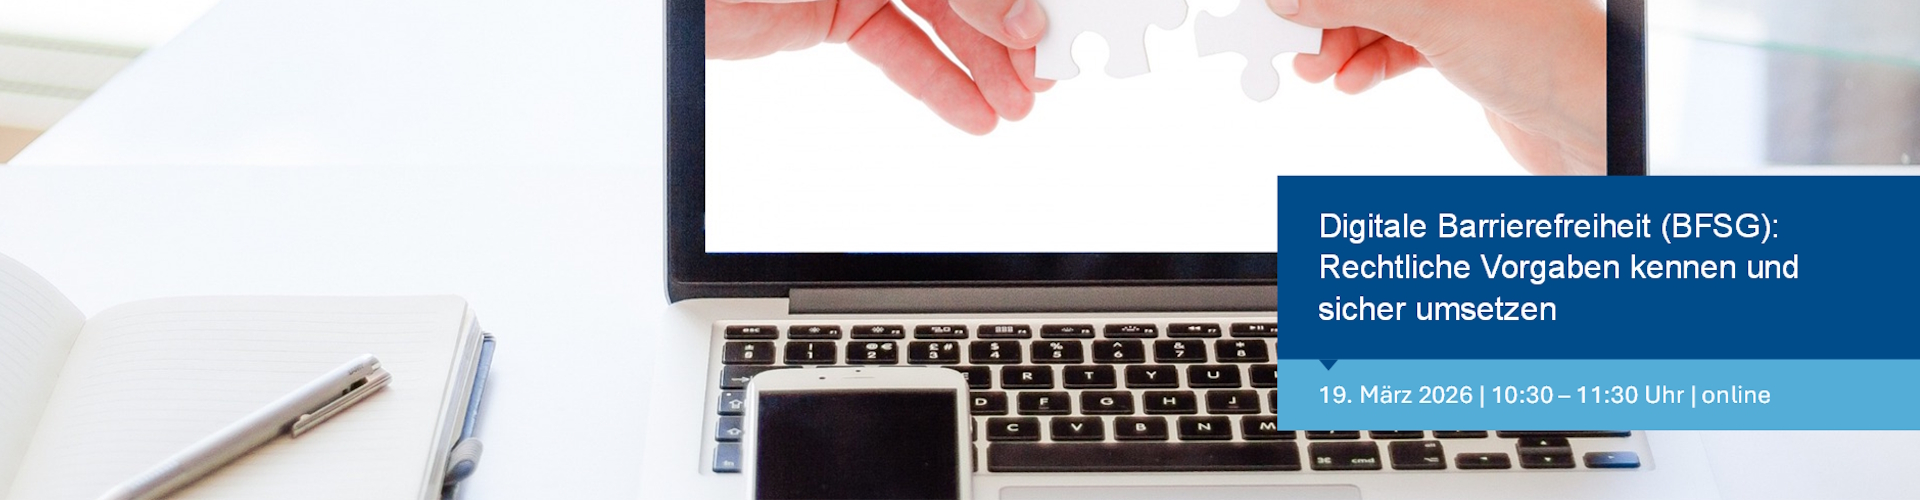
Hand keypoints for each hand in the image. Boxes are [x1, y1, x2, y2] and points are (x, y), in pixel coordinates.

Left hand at [707, 0, 1055, 134]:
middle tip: (1042, 79)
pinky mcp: (838, 12)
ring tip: (1018, 109)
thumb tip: (1012, 14)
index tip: (1036, 30)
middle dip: (1008, 33)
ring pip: (940, 21)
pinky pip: (897, 49)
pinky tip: (975, 114)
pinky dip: (935, 82)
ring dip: (983, 66)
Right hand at [1270, 0, 1607, 174]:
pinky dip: (1368, 66)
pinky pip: (1396, 49)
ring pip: (1376, 18)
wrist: (1594, 120)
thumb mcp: (1432, 17)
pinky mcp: (1459, 50)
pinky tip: (1352, 82)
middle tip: (1289, 42)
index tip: (1279, 5)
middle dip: (1324, 12)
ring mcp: (1457, 11)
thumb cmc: (1542, 51)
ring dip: (1339, 45)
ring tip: (1318, 72)